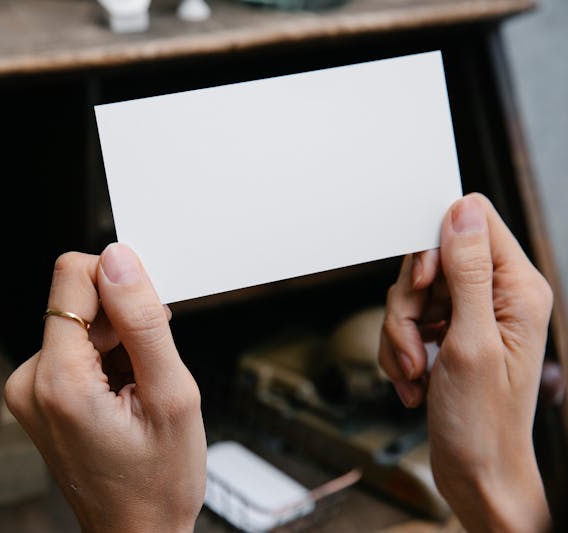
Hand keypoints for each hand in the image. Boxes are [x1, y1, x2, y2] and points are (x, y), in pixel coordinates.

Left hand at [5, 244, 205, 532]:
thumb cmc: (157, 482)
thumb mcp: (171, 396)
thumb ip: (143, 321)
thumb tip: (120, 259)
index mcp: (58, 381)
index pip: (72, 277)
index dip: (119, 286)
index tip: (148, 322)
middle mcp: (29, 381)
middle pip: (76, 301)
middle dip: (122, 323)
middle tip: (150, 371)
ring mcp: (29, 390)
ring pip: (79, 323)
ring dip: (117, 345)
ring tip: (137, 392)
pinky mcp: (38, 395)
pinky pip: (73, 347)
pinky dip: (104, 360)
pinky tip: (123, 395)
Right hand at [379, 193, 552, 531]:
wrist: (475, 472)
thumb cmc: (482, 422)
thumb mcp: (470, 343)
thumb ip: (467, 273)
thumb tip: (462, 211)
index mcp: (517, 289)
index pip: (473, 223)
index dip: (435, 246)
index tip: (422, 285)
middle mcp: (497, 297)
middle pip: (431, 261)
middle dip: (409, 305)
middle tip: (415, 342)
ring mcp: (471, 317)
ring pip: (412, 295)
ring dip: (400, 335)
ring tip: (414, 371)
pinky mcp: (449, 336)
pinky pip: (407, 323)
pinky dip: (399, 351)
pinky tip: (414, 381)